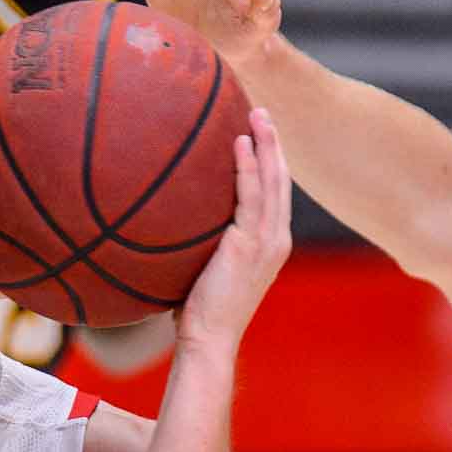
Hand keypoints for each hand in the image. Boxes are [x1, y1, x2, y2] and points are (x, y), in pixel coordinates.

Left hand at [175, 108, 291, 352]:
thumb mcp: (204, 267)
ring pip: (275, 181)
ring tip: (257, 114)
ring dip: (267, 144)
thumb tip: (169, 217)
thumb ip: (200, 241)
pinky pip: (253, 196)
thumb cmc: (199, 311)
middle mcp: (277, 239)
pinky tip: (238, 143)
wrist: (208, 340)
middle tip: (261, 111)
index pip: (275, 193)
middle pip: (282, 179)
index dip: (270, 161)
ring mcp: (269, 241)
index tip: (258, 133)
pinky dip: (249, 167)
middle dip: (274, 143)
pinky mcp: (252, 244)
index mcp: (271, 243)